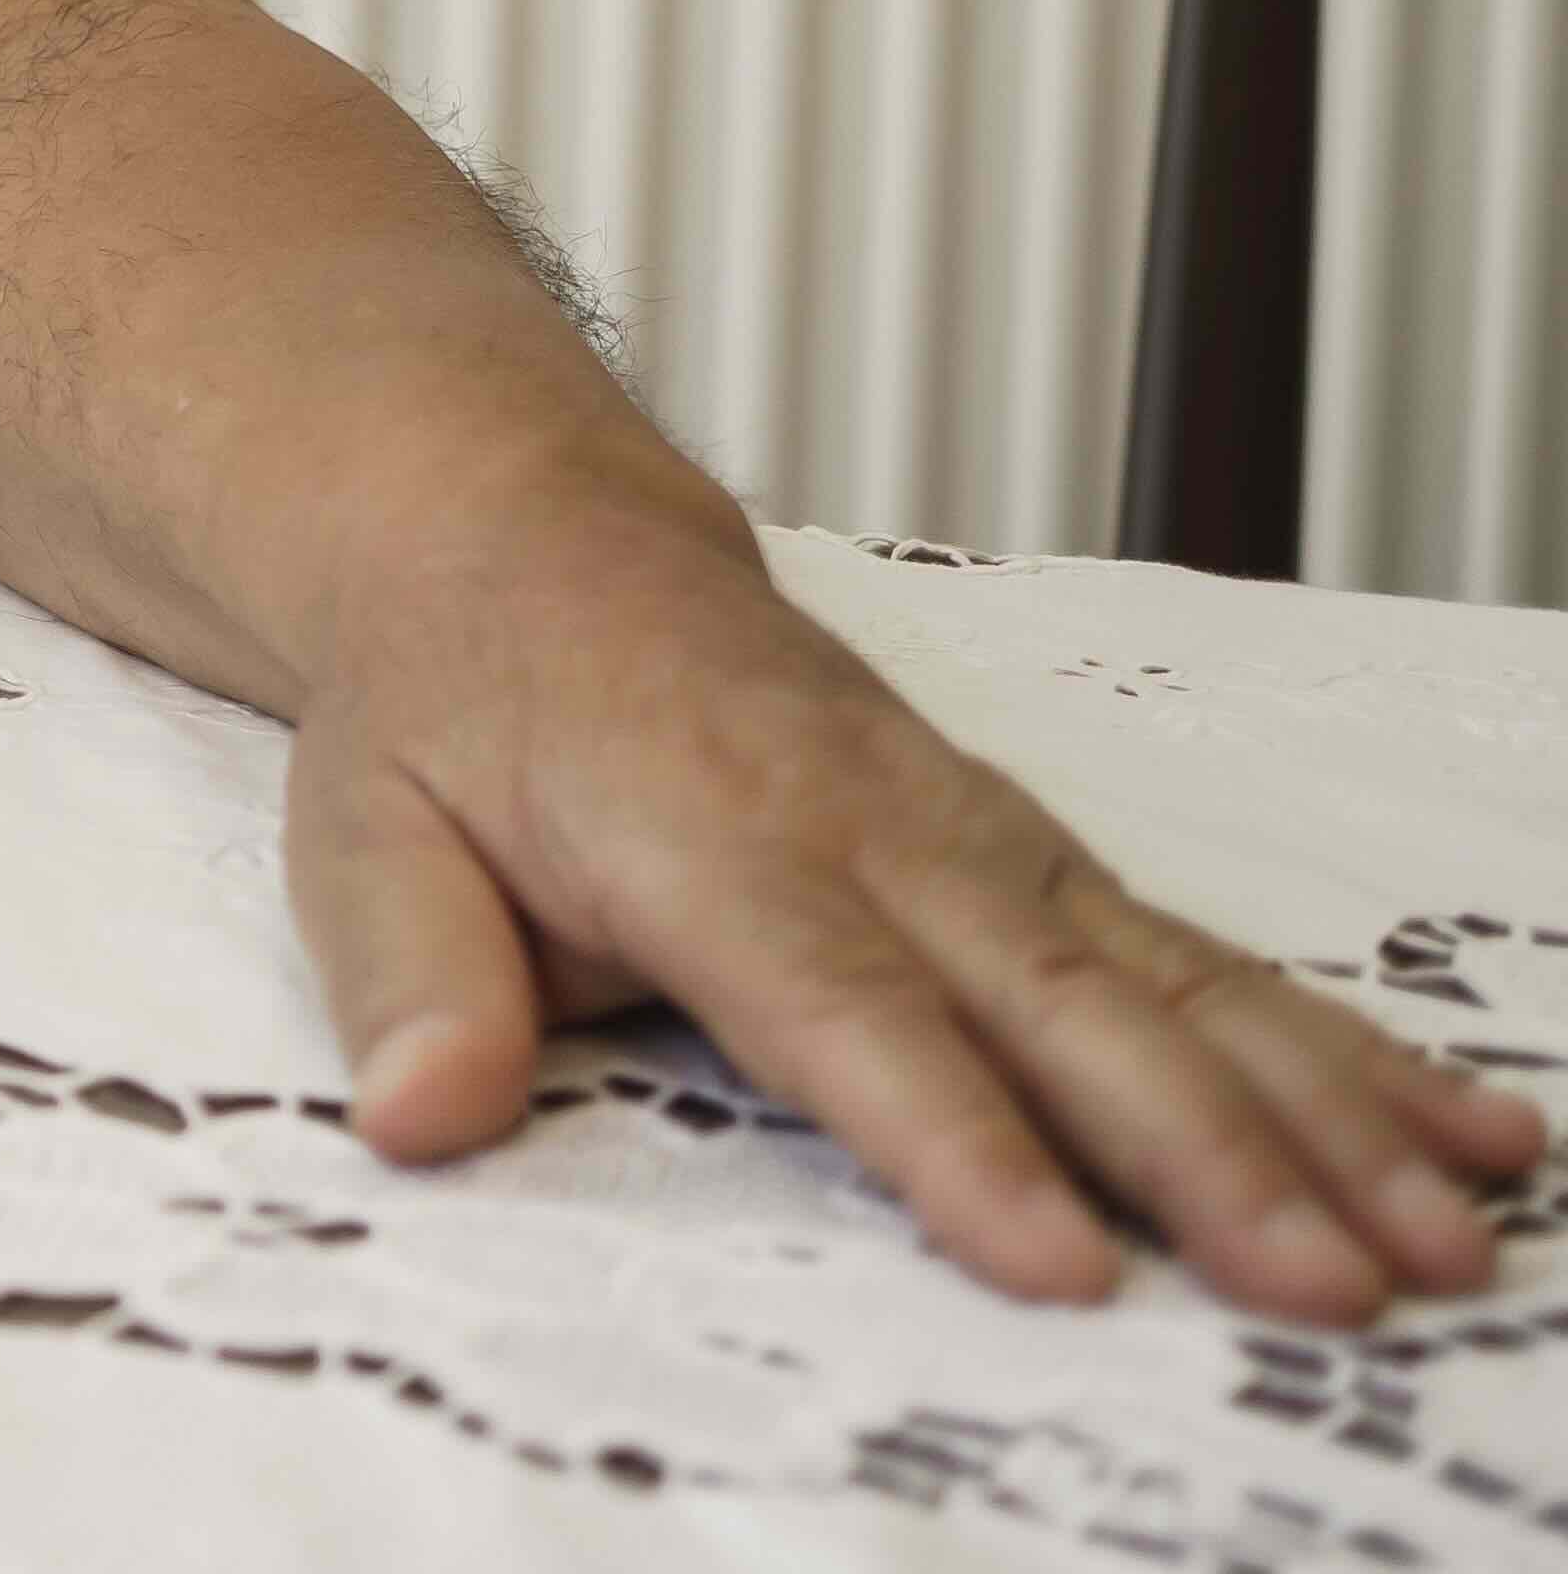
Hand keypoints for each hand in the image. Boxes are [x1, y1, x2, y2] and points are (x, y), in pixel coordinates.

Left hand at [280, 495, 1545, 1323]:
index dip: (954, 1137)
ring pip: (1172, 986)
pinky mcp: (1038, 851)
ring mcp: (977, 834)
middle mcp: (872, 829)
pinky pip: (1204, 955)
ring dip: (1321, 1116)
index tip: (1061, 1263)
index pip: (842, 1008)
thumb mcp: (361, 819)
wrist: (520, 532)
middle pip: (1058, 1010)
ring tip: (1448, 1237)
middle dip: (1204, 1157)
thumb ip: (406, 970)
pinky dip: (1344, 1045)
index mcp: (701, 835)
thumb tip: (416, 1114)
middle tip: (1328, 1286)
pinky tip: (1470, 1128)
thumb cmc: (447, 705)